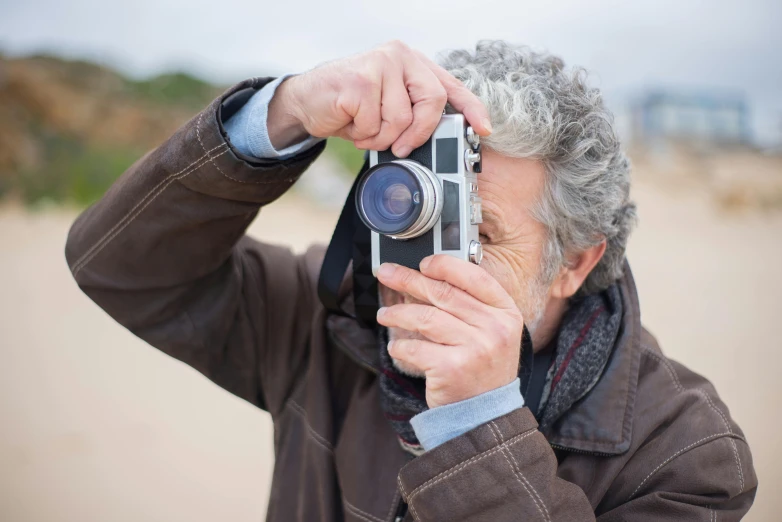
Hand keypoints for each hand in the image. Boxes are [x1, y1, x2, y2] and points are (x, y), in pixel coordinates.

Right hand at [267, 40, 491, 154]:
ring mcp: (379, 65)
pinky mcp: (360, 81)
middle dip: (419, 132)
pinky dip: (363, 136)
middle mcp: (399, 56)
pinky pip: (375, 124)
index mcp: (411, 62)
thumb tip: (441, 141)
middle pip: (433, 100)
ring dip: (381, 137)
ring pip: (401, 118)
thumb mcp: (387, 105)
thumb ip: (413, 113)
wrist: (307, 101)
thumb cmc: (350, 106)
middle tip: (402, 147)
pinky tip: (351, 124)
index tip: (484, 129)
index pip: (450, 85)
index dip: (471, 108)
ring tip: (364, 130)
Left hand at [375, 255, 522, 407]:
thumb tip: (428, 276)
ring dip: (398, 313)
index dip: (444, 265)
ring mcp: (476, 349)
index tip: (422, 263)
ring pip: (425, 318)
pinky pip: (416, 348)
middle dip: (408, 279)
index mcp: (506, 312)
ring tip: (385, 315)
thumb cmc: (482, 368)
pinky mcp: (453, 369)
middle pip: (443, 293)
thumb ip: (470, 305)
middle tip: (387, 273)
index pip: (474, 276)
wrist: (486, 414)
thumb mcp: (491, 332)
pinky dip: (400, 345)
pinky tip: (396, 346)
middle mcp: (495, 328)